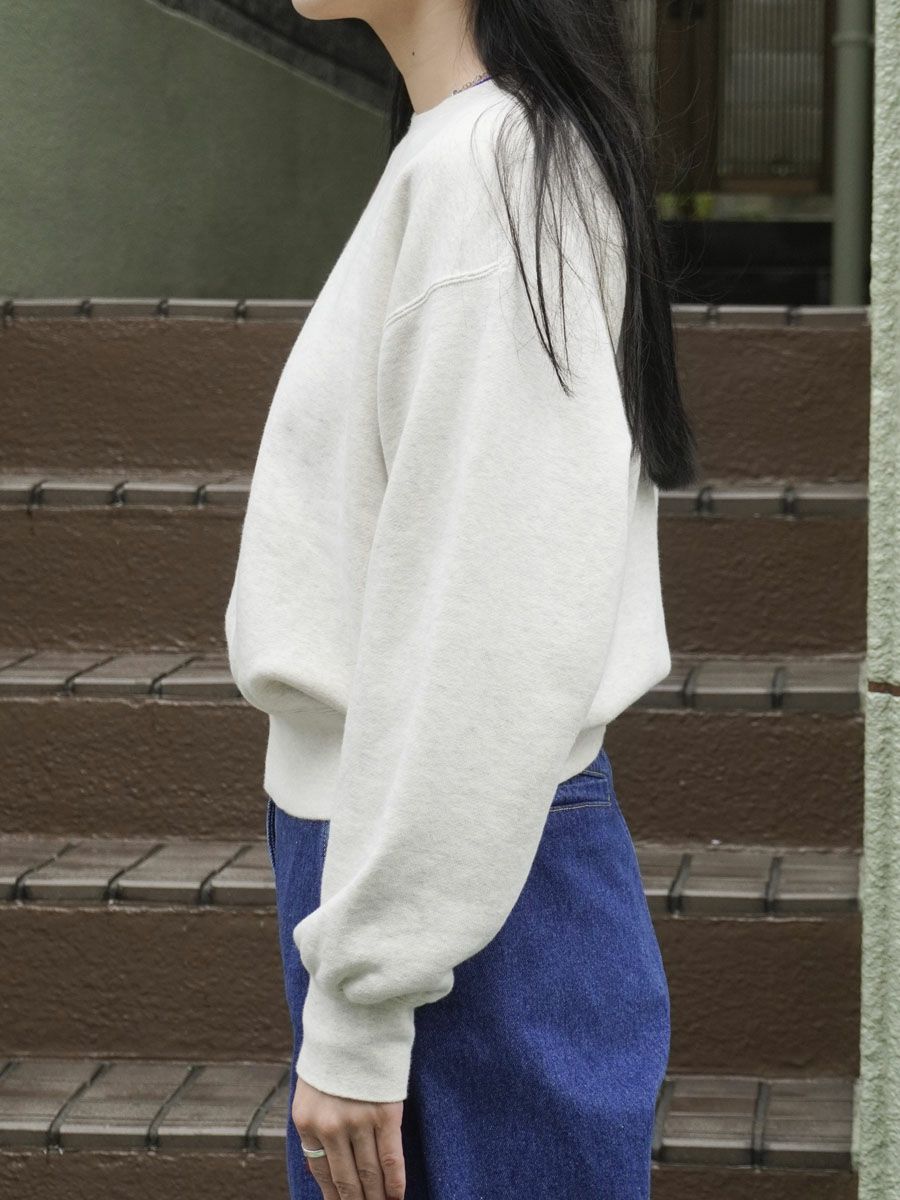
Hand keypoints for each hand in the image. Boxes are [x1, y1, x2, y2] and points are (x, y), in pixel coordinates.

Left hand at [292, 1074, 405, 1199]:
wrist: (354, 1025)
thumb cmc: (333, 1062)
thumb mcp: (311, 1093)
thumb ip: (317, 1127)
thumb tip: (329, 1168)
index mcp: (307, 1122)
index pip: (321, 1173)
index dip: (333, 1197)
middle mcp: (330, 1126)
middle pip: (345, 1179)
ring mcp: (359, 1120)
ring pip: (369, 1173)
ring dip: (376, 1197)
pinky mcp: (385, 1113)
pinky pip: (391, 1158)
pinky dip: (395, 1182)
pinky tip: (396, 1197)